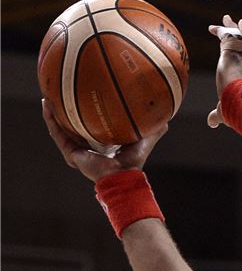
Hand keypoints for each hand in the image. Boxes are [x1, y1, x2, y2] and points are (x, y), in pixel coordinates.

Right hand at [42, 98, 166, 180]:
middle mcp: (87, 148)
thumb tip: (166, 119)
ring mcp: (77, 152)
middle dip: (66, 111)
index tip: (83, 97)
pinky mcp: (71, 154)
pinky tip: (46, 105)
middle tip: (60, 93)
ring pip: (61, 129)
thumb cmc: (133, 164)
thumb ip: (152, 132)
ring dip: (53, 113)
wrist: (122, 178)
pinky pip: (57, 134)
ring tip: (47, 96)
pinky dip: (51, 120)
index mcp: (102, 145)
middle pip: (73, 126)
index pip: (91, 127)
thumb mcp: (142, 142)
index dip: (86, 113)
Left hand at [207, 15, 241, 127]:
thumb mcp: (228, 111)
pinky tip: (212, 28)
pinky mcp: (230, 51)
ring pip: (237, 36)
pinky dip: (218, 30)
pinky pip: (225, 36)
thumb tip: (211, 122)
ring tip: (227, 17)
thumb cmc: (241, 109)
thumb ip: (218, 114)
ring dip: (231, 26)